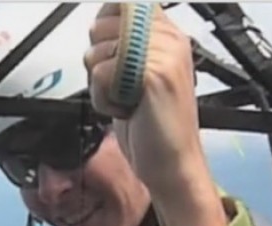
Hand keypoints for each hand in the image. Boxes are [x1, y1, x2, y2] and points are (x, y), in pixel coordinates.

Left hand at [84, 3, 224, 225]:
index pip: (124, 3)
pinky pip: (102, 72)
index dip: (104, 26)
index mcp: (169, 35)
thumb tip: (99, 27)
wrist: (173, 165)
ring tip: (125, 100)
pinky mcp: (153, 73)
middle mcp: (169, 39)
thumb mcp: (139, 78)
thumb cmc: (155, 128)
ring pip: (98, 51)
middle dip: (98, 60)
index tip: (109, 54)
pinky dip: (104, 98)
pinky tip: (124, 110)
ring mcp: (163, 54)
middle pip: (102, 26)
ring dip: (100, 85)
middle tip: (120, 85)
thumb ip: (125, 48)